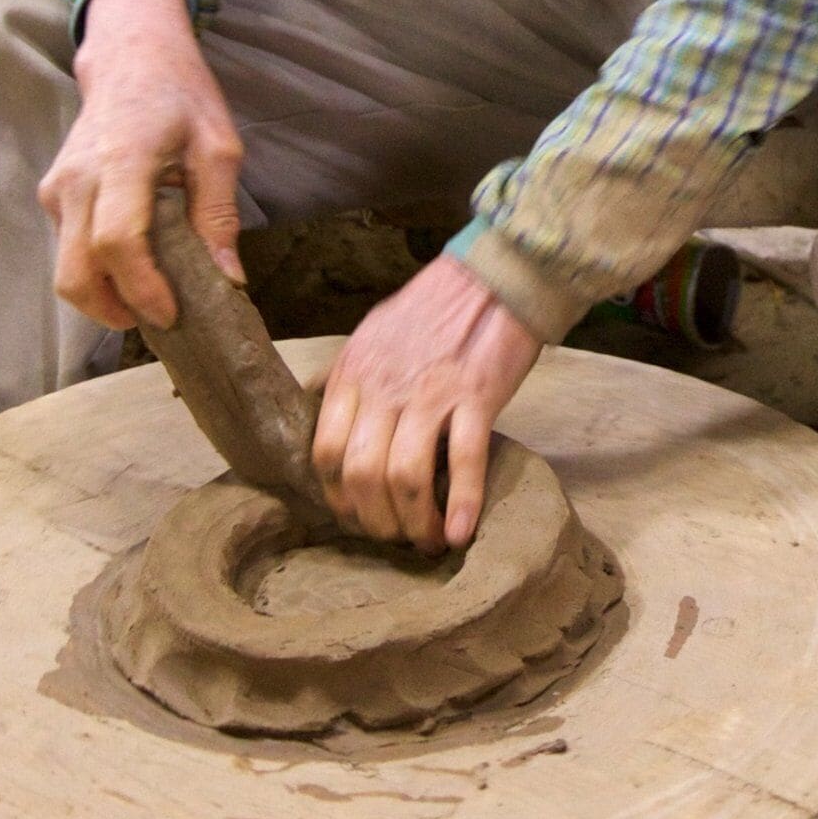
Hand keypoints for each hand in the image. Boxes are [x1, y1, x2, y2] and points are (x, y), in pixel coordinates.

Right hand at [38, 0, 243, 331]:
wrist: (131, 56)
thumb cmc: (180, 96)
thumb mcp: (218, 147)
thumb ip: (219, 214)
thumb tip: (228, 279)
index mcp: (122, 162)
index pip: (117, 241)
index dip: (141, 288)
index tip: (171, 314)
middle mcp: (78, 179)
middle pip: (75, 271)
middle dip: (113, 310)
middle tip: (158, 318)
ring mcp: (58, 188)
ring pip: (66, 267)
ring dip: (104, 294)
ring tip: (150, 293)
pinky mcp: (52, 193)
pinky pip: (68, 247)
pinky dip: (97, 268)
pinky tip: (135, 260)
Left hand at [314, 253, 542, 550]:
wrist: (494, 275)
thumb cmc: (436, 307)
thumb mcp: (373, 333)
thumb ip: (350, 377)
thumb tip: (323, 408)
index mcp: (354, 372)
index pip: (325, 450)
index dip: (338, 496)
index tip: (356, 516)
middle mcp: (384, 386)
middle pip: (360, 473)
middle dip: (375, 519)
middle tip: (394, 537)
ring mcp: (430, 392)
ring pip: (404, 476)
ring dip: (414, 522)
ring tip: (427, 542)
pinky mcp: (476, 396)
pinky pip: (463, 461)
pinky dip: (462, 505)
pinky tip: (461, 533)